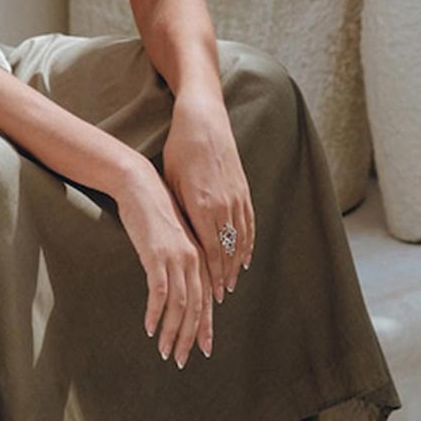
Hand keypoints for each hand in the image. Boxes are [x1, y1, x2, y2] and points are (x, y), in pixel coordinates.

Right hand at [113, 156, 212, 368]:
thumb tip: (177, 285)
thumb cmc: (153, 211)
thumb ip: (179, 260)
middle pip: (196, 308)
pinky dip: (155, 313)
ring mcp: (176, 259)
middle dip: (188, 338)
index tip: (202, 349)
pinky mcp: (157, 256)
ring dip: (171, 332)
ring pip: (180, 306)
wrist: (140, 186)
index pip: (206, 300)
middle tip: (179, 359)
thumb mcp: (171, 238)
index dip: (205, 328)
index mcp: (199, 257)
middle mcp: (193, 260)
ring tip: (163, 350)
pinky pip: (159, 293)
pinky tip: (148, 328)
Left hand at [161, 88, 255, 304]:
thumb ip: (179, 211)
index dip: (212, 275)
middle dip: (224, 277)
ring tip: (231, 283)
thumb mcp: (171, 181)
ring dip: (236, 264)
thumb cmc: (180, 151)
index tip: (210, 295)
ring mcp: (237, 198)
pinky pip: (249, 224)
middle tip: (219, 299)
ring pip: (240, 240)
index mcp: (202, 206)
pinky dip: (248, 243)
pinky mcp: (244, 190)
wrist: (204, 122)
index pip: (211, 251)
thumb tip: (179, 239)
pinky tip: (245, 257)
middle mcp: (223, 206)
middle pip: (227, 251)